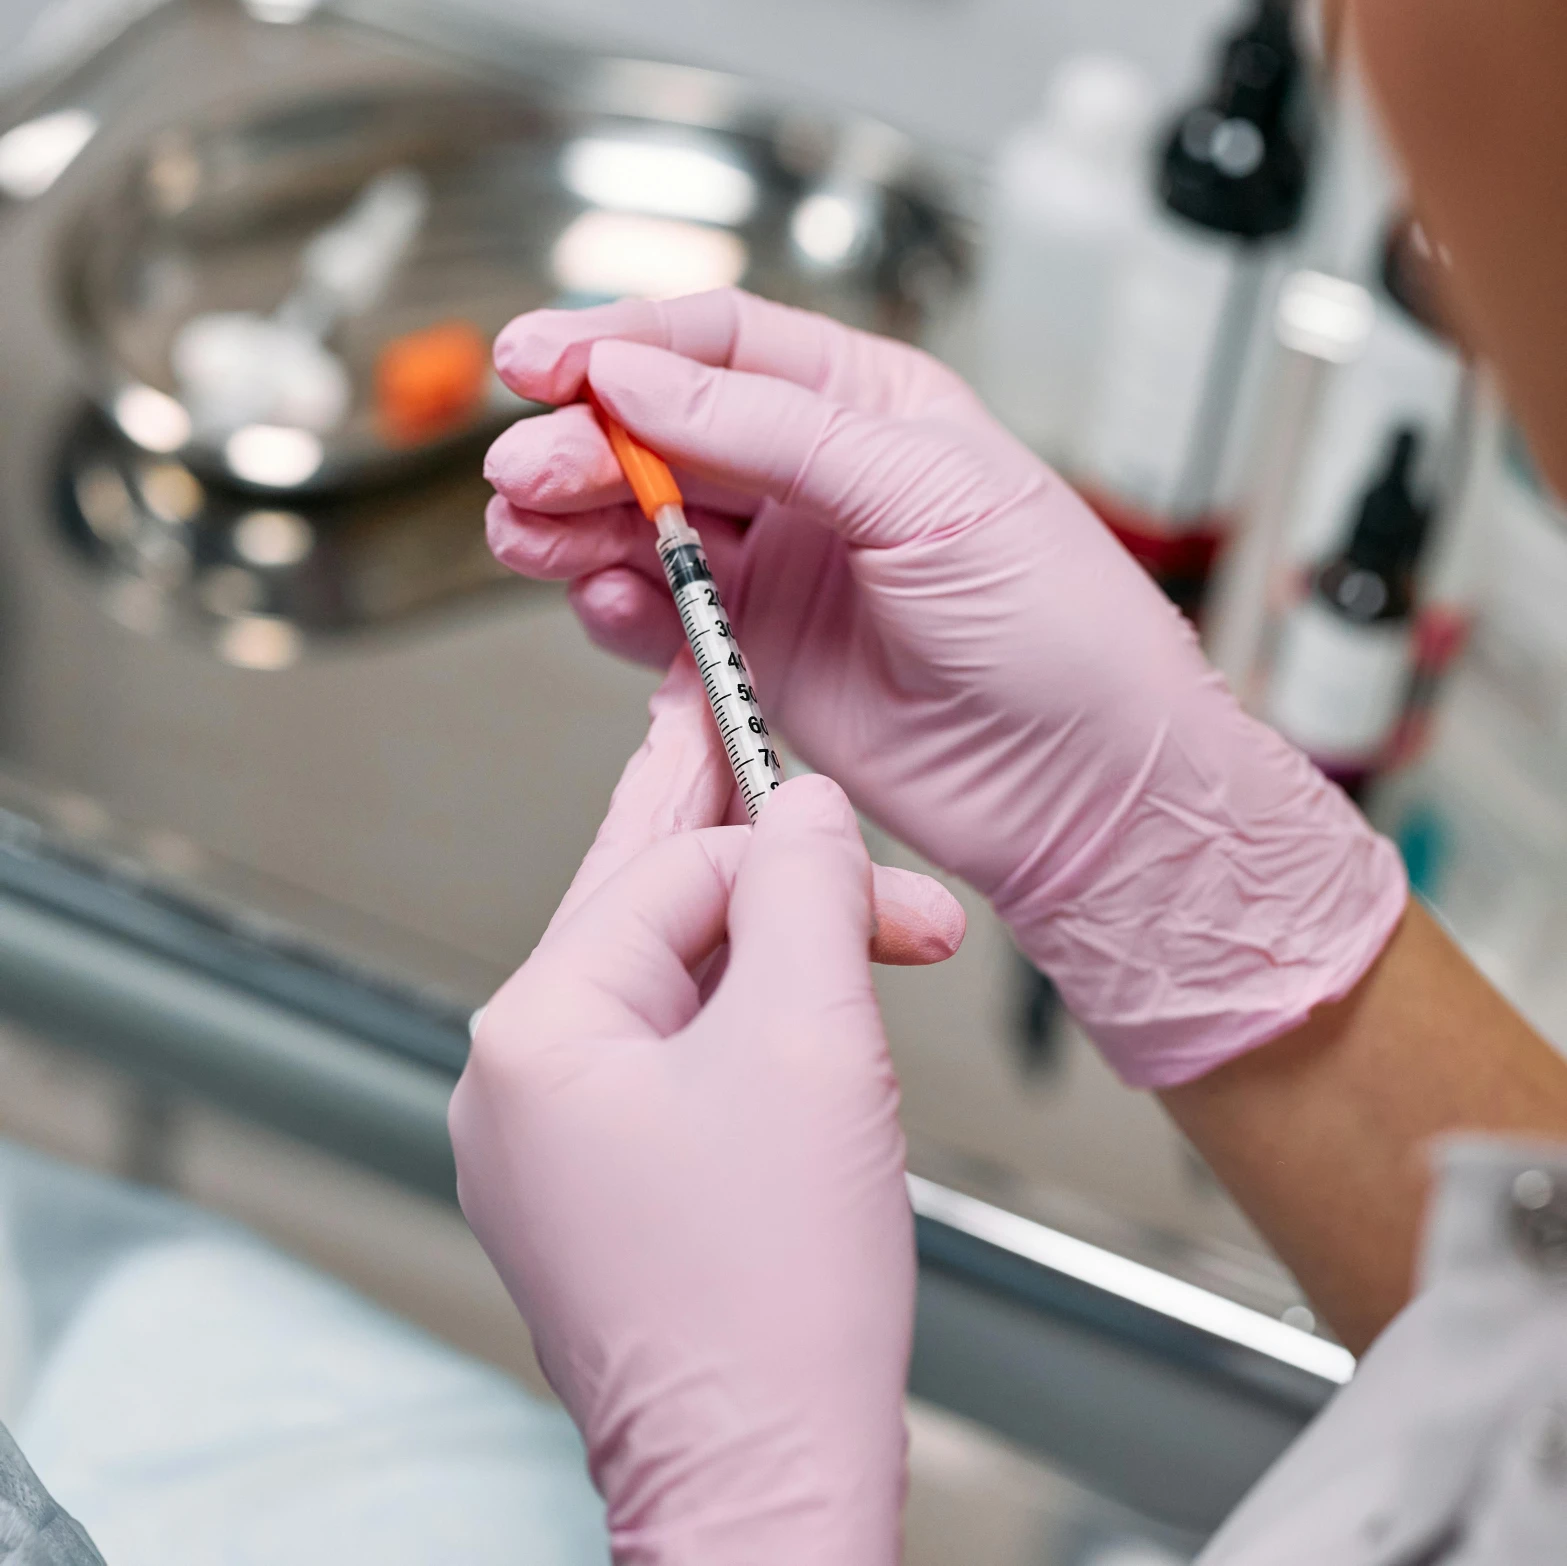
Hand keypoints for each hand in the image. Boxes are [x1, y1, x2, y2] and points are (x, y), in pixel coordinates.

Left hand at [451, 682, 941, 1565]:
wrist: (768, 1489)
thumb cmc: (776, 1307)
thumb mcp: (814, 1042)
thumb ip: (809, 890)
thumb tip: (806, 805)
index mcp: (537, 1032)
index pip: (672, 870)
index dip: (787, 846)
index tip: (867, 832)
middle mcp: (516, 1084)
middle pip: (640, 908)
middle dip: (734, 843)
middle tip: (725, 714)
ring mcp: (547, 1150)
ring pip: (663, 985)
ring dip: (768, 947)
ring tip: (848, 911)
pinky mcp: (596, 1199)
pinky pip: (666, 1060)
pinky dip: (741, 1017)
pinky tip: (794, 994)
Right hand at [484, 289, 1405, 1087]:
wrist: (1087, 789)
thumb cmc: (1059, 626)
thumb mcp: (923, 492)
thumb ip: (773, 432)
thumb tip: (640, 379)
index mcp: (866, 403)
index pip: (719, 345)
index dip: (621, 343)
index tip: (540, 358)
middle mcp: (813, 475)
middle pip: (661, 431)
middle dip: (582, 441)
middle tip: (523, 466)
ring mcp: (781, 568)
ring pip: (642, 521)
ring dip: (575, 521)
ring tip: (528, 532)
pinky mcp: (758, 657)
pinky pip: (658, 617)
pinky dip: (616, 605)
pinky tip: (602, 599)